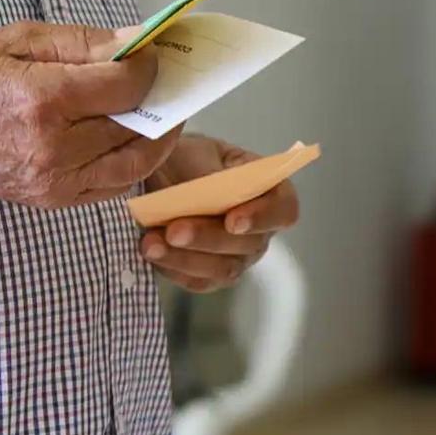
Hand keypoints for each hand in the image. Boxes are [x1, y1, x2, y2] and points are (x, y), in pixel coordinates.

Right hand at [0, 20, 181, 207]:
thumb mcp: (19, 41)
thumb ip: (83, 42)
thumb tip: (136, 41)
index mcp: (45, 99)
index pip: (125, 86)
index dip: (149, 69)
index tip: (153, 56)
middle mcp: (55, 146)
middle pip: (135, 124)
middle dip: (161, 100)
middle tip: (171, 82)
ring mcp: (57, 179)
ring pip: (135, 162)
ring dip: (161, 139)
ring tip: (167, 115)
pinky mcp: (56, 199)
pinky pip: (115, 186)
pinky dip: (135, 164)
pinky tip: (138, 143)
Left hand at [139, 136, 299, 291]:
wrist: (158, 178)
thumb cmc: (187, 160)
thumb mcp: (198, 152)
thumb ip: (209, 173)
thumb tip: (207, 192)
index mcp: (269, 191)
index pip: (284, 210)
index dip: (263, 218)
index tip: (233, 220)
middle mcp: (260, 229)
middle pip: (250, 244)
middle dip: (209, 238)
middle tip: (174, 230)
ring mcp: (237, 256)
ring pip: (224, 268)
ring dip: (186, 258)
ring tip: (151, 243)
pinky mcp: (210, 275)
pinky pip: (198, 281)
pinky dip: (173, 268)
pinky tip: (151, 251)